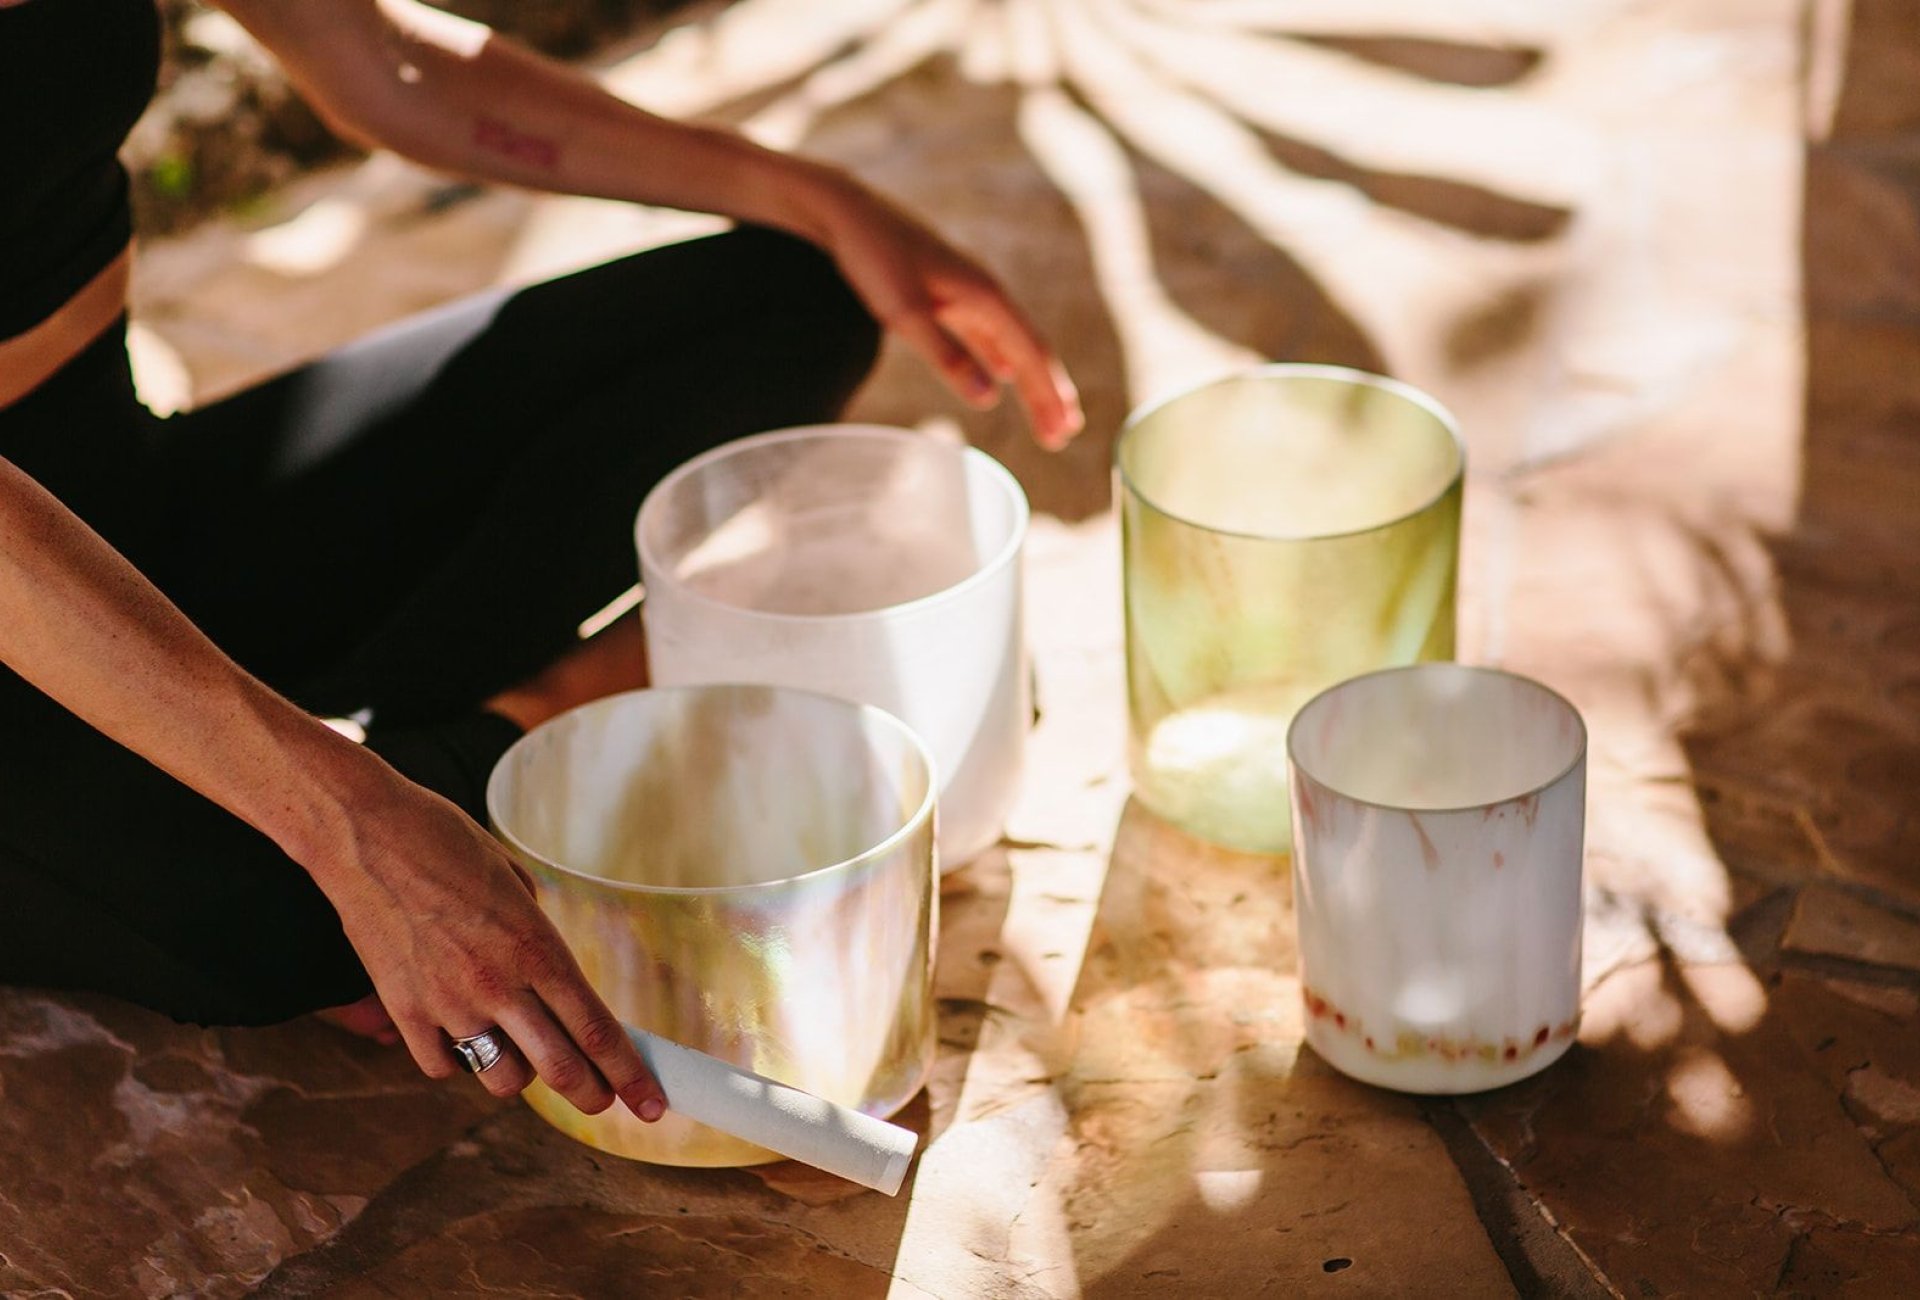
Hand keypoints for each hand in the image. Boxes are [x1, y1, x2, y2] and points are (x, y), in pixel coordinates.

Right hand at [313, 772, 665, 1120]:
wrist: (365, 833)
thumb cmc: (445, 841)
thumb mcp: (514, 879)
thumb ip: (535, 935)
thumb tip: (547, 972)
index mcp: (536, 947)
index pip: (596, 1030)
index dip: (629, 1075)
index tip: (650, 1105)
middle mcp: (498, 984)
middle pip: (559, 1068)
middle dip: (591, 1094)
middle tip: (603, 1101)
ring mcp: (448, 1003)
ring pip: (501, 1079)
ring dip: (521, 1075)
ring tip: (523, 1052)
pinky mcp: (403, 1011)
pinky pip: (442, 1065)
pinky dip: (458, 1061)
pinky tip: (463, 1038)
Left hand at [808, 176, 1083, 448]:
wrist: (846, 213)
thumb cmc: (874, 260)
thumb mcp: (907, 314)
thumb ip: (948, 356)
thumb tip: (990, 398)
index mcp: (986, 297)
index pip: (1030, 356)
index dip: (1048, 396)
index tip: (1062, 433)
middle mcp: (986, 293)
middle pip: (1029, 351)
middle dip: (1048, 393)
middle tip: (1064, 434)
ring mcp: (968, 292)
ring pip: (1011, 343)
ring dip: (1029, 380)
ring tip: (1047, 411)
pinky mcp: (948, 294)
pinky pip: (988, 335)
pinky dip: (1002, 360)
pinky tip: (1003, 375)